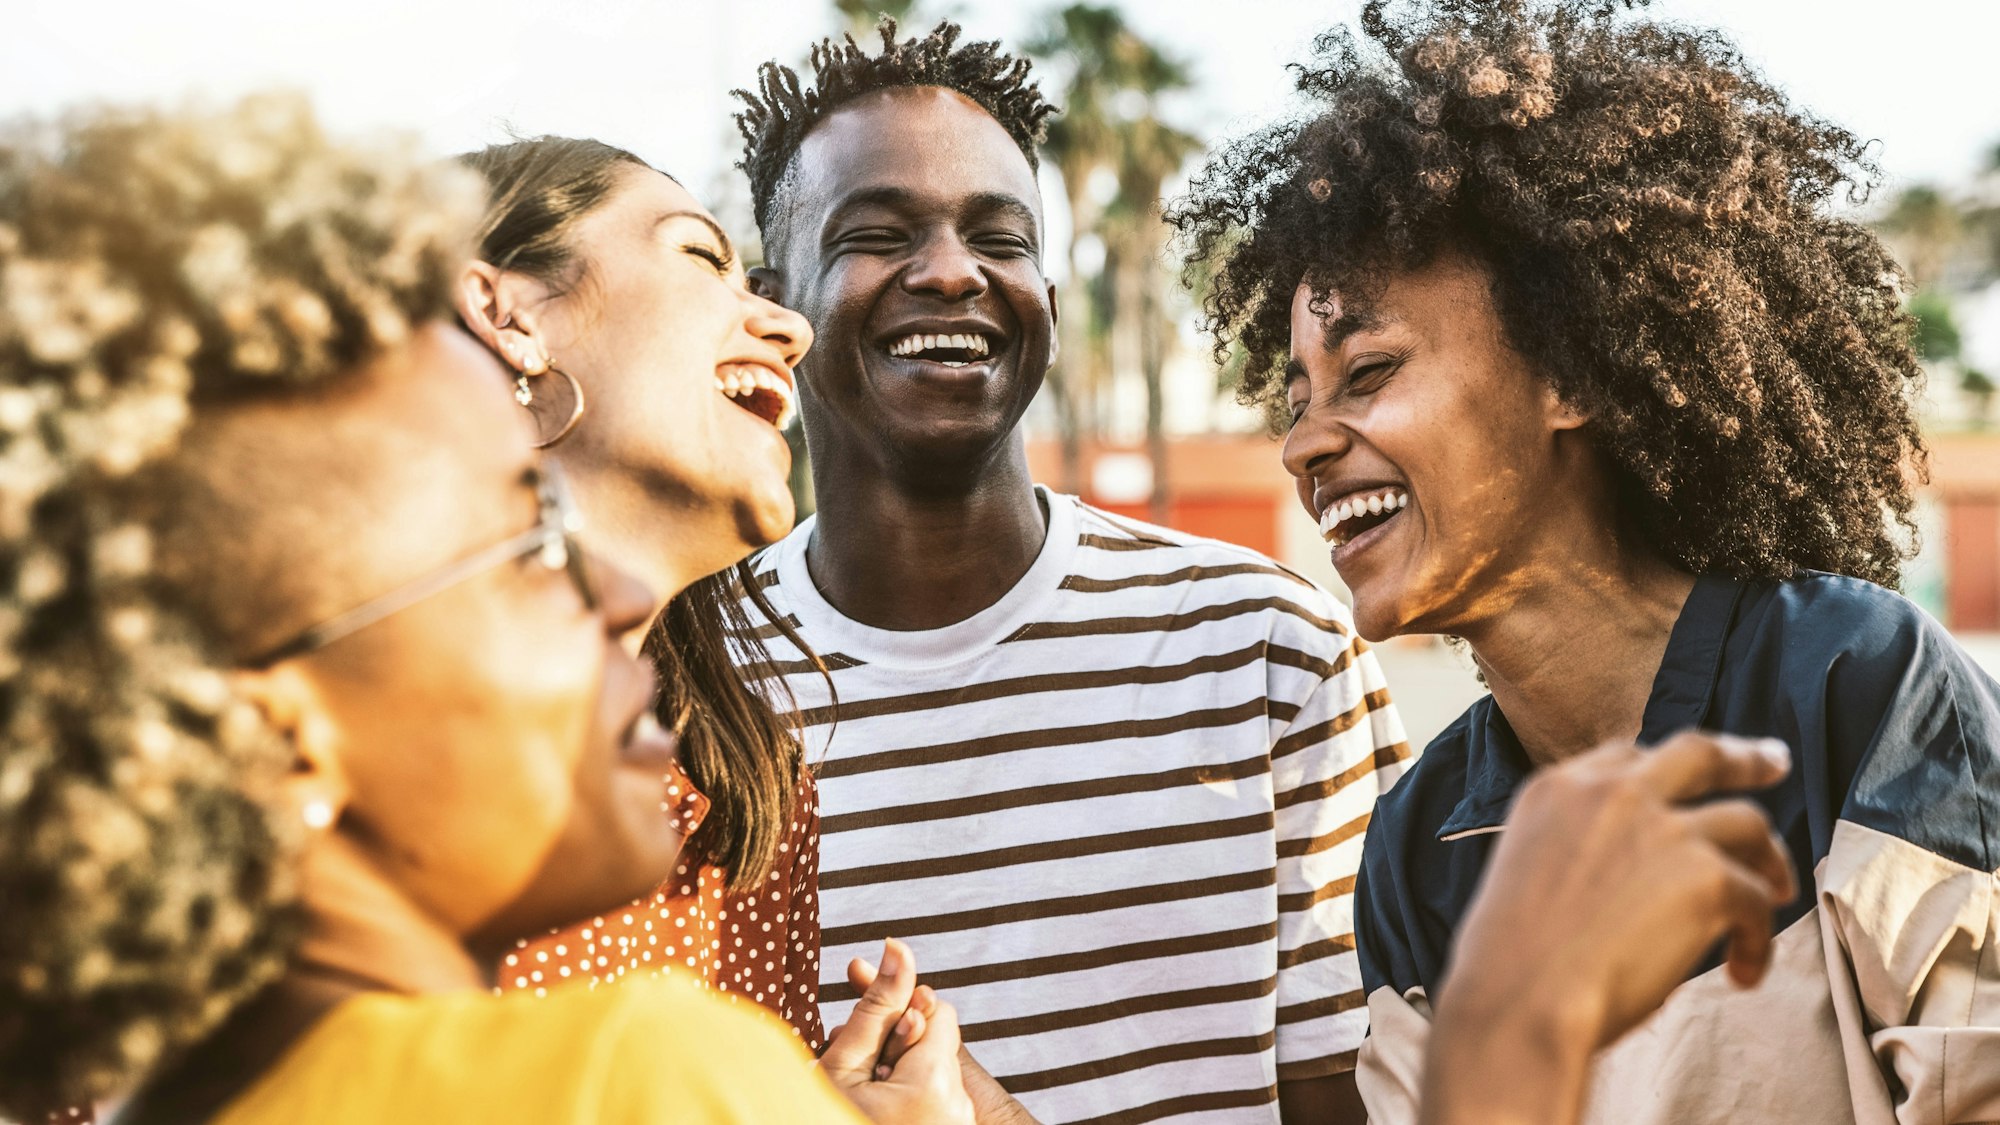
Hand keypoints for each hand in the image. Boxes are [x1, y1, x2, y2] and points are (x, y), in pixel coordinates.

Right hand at [840, 952, 1038, 1123]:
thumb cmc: (830, 1124)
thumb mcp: (841, 1070)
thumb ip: (874, 1009)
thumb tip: (898, 950)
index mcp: (934, 1082)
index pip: (936, 1010)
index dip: (900, 1008)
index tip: (869, 1025)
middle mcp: (958, 1106)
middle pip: (935, 1043)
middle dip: (896, 1044)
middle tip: (857, 1068)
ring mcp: (959, 1124)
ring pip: (933, 1074)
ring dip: (899, 1073)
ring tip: (861, 1094)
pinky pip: (936, 1101)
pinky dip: (907, 1098)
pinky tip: (875, 1110)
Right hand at [1421, 732, 1795, 1124]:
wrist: (1521, 1002)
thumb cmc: (1510, 961)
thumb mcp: (1523, 870)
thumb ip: (1571, 848)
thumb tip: (1621, 874)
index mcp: (1558, 789)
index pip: (1627, 758)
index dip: (1665, 769)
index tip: (1694, 776)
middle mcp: (1614, 794)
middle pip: (1698, 753)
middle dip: (1744, 757)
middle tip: (1774, 763)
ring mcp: (1664, 831)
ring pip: (1747, 821)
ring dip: (1769, 858)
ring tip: (1778, 892)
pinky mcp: (1706, 878)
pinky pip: (1758, 900)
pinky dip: (1759, 941)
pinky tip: (1743, 974)